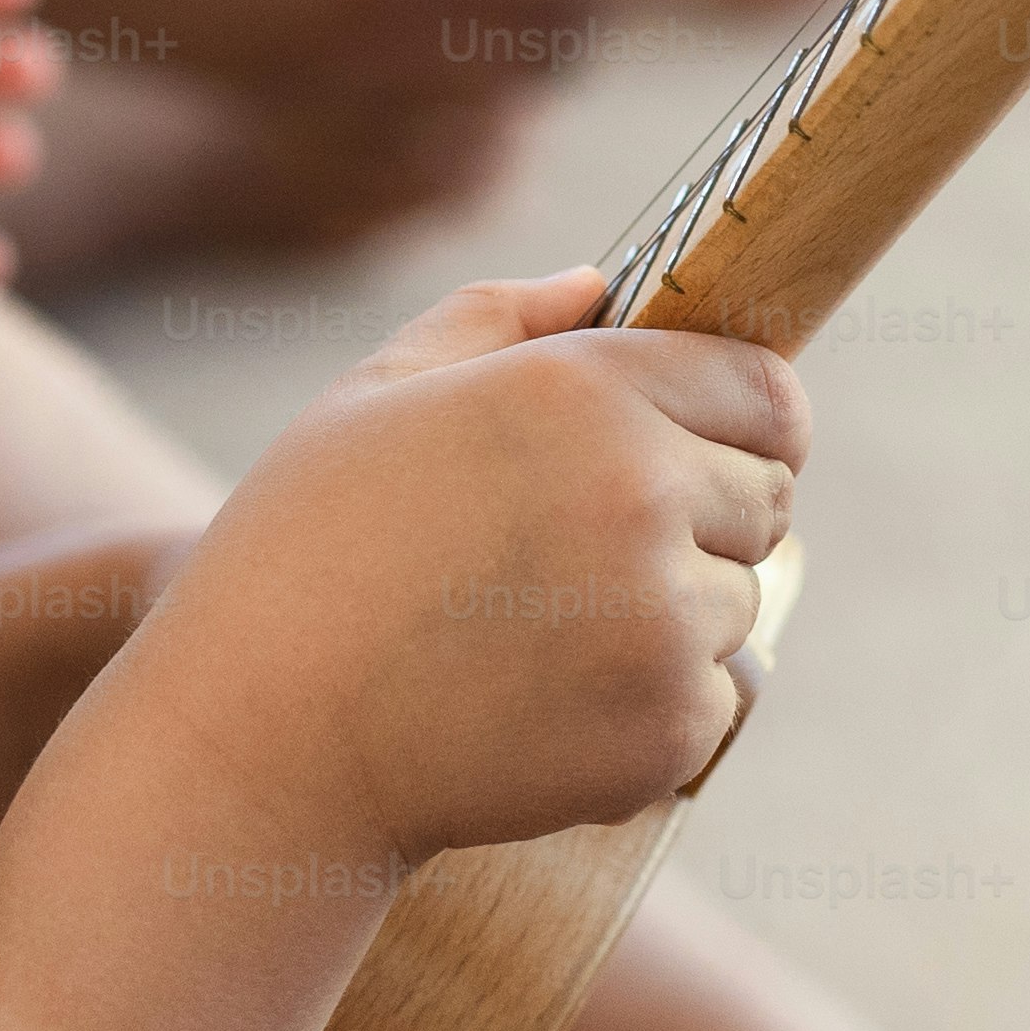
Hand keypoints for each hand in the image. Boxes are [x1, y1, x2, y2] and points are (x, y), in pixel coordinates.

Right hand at [116, 271, 805, 868]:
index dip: (747, 417)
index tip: (715, 443)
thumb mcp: (373, 396)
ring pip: (737, 603)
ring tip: (542, 633)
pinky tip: (545, 702)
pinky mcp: (667, 727)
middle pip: (767, 495)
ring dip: (673, 616)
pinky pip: (714, 700)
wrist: (261, 744)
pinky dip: (652, 707)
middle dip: (705, 516)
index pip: (767, 390)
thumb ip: (497, 321)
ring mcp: (664, 619)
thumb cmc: (299, 557)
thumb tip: (598, 286)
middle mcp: (643, 493)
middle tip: (590, 552)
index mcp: (581, 390)